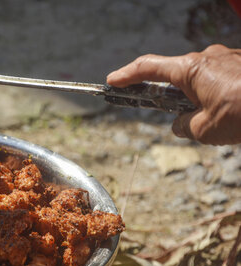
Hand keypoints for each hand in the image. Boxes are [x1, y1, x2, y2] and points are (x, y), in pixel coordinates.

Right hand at [107, 44, 240, 144]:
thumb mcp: (204, 130)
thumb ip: (183, 125)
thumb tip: (179, 124)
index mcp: (190, 69)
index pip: (149, 68)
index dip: (127, 75)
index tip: (113, 81)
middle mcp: (207, 58)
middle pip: (176, 74)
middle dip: (171, 95)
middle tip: (172, 114)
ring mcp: (228, 58)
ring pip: (201, 78)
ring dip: (198, 98)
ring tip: (214, 121)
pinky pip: (221, 78)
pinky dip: (218, 95)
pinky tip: (230, 112)